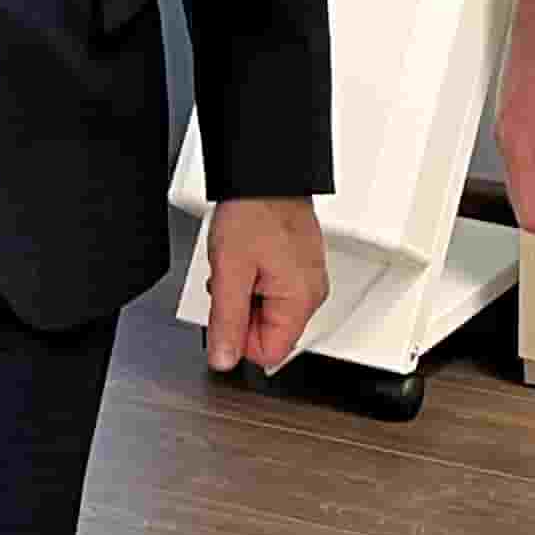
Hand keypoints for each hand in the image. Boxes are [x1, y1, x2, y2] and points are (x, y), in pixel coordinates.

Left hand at [202, 196, 330, 372]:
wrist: (265, 174)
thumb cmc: (254, 212)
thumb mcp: (229, 272)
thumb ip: (227, 322)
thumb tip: (223, 360)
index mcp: (300, 299)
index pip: (268, 354)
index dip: (239, 339)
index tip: (227, 311)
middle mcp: (312, 293)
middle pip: (269, 333)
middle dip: (242, 313)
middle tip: (232, 280)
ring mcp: (308, 278)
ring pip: (269, 312)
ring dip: (247, 295)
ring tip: (239, 264)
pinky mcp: (301, 265)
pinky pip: (275, 290)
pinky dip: (256, 280)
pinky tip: (248, 257)